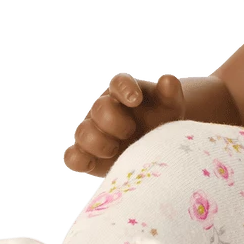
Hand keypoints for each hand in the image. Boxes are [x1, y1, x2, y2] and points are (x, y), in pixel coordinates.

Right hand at [63, 72, 185, 178]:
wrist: (157, 148)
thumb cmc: (162, 121)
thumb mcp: (170, 108)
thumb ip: (170, 94)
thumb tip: (168, 80)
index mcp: (125, 93)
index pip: (120, 82)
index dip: (125, 89)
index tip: (136, 100)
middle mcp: (106, 109)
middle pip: (99, 108)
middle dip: (114, 120)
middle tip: (130, 131)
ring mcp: (94, 132)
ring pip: (82, 132)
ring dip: (98, 142)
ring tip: (115, 150)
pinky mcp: (88, 156)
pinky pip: (72, 156)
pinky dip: (78, 159)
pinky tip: (93, 164)